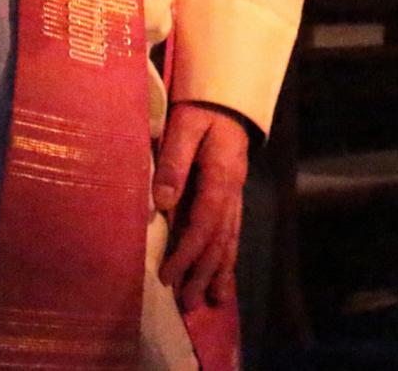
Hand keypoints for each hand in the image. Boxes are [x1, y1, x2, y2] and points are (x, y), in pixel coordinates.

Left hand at [154, 101, 249, 311]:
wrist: (229, 94)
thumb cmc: (203, 107)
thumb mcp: (185, 126)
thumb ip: (174, 163)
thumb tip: (161, 203)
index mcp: (222, 177)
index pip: (203, 225)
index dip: (185, 253)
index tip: (167, 276)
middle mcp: (233, 191)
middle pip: (219, 240)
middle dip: (203, 273)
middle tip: (188, 303)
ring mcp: (236, 193)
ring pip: (230, 238)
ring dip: (220, 271)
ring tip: (215, 301)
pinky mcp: (233, 192)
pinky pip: (232, 230)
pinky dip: (228, 255)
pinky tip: (224, 273)